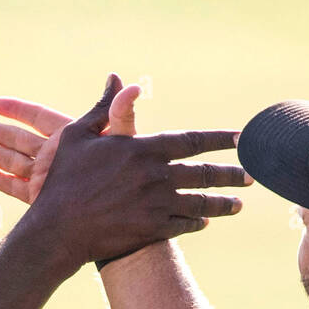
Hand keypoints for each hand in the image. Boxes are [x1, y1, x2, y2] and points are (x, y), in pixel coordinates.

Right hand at [0, 74, 250, 273]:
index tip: (242, 138)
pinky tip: (204, 221)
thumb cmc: (63, 180)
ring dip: (223, 203)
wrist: (56, 230)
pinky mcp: (152, 230)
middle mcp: (155, 176)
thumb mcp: (77, 136)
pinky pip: (184, 226)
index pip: (192, 140)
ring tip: (238, 204)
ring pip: (201, 202)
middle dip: (231, 173)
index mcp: (142, 149)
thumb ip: (106, 109)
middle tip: (251, 175)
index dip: (220, 139)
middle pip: (204, 173)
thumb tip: (118, 78)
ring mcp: (156, 205)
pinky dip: (197, 222)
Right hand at [0, 79, 140, 204]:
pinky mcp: (44, 200)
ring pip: (13, 161)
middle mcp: (58, 157)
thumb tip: (129, 82)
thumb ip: (120, 114)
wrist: (126, 226)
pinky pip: (15, 186)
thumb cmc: (130, 181)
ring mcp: (49, 179)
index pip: (40, 118)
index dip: (18, 110)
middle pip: (19, 139)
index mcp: (73, 139)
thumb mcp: (123, 143)